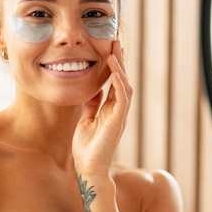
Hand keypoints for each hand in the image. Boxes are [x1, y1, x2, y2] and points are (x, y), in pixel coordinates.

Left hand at [72, 40, 131, 175]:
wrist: (88, 169)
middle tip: (115, 41)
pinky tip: (114, 70)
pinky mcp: (118, 121)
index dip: (113, 66)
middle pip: (122, 80)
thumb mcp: (86, 120)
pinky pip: (122, 97)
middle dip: (119, 61)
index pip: (115, 82)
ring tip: (115, 50)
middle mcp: (118, 110)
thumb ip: (92, 105)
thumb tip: (93, 90)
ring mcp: (120, 115)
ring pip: (125, 86)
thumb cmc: (86, 148)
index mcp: (111, 109)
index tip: (110, 49)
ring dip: (120, 67)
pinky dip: (119, 82)